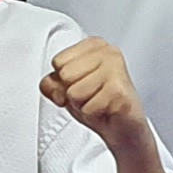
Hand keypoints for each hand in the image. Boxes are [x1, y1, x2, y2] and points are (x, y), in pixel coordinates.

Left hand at [40, 35, 152, 149]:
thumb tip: (50, 84)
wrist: (123, 127)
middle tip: (91, 95)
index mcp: (94, 45)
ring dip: (83, 105)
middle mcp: (108, 51)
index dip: (62, 81)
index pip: (58, 61)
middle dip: (72, 94)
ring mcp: (116, 69)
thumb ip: (51, 83)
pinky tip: (106, 109)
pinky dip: (93, 114)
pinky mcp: (119, 90)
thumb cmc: (97, 103)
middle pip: (65, 75)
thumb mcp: (67, 90)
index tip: (81, 84)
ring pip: (74, 92)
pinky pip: (87, 108)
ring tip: (98, 102)